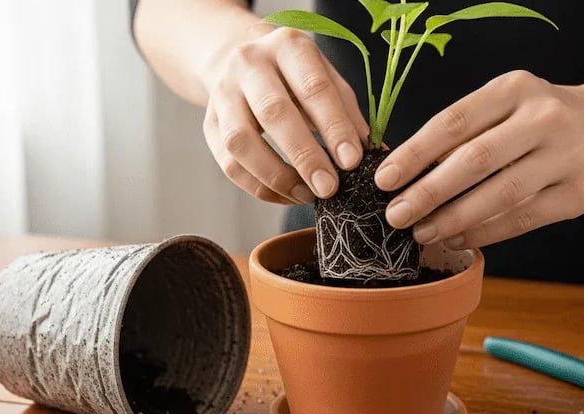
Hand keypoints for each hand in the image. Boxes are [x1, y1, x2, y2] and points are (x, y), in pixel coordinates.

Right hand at [202, 25, 369, 203]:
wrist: (240, 62)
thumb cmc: (296, 76)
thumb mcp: (326, 78)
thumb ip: (348, 113)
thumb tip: (375, 155)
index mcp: (287, 47)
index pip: (312, 87)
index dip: (334, 126)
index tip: (352, 161)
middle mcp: (249, 65)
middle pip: (273, 112)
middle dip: (304, 155)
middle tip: (329, 187)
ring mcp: (223, 94)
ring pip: (240, 141)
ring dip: (276, 175)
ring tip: (306, 195)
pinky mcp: (209, 125)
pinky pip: (229, 164)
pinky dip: (259, 187)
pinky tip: (286, 195)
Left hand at [374, 70, 583, 248]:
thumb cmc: (543, 118)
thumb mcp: (508, 105)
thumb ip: (466, 131)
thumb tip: (406, 174)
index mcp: (515, 89)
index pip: (454, 122)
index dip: (415, 153)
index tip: (384, 179)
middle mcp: (544, 119)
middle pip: (475, 161)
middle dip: (428, 192)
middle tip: (395, 214)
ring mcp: (566, 158)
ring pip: (500, 195)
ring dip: (454, 218)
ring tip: (421, 231)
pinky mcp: (578, 195)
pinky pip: (522, 219)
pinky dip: (484, 232)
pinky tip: (457, 237)